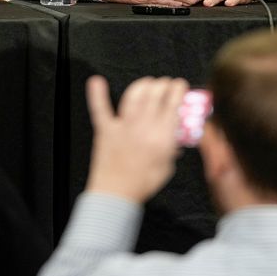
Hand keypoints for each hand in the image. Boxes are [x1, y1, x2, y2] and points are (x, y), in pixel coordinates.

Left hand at [85, 75, 186, 202]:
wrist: (117, 193)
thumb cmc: (143, 183)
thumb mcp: (167, 166)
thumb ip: (171, 149)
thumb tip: (175, 138)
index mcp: (162, 136)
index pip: (173, 104)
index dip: (178, 90)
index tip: (180, 85)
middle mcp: (144, 126)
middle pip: (155, 94)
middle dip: (163, 84)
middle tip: (165, 83)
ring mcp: (123, 126)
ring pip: (133, 96)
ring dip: (142, 84)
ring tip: (147, 82)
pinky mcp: (105, 130)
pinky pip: (100, 108)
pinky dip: (97, 93)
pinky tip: (96, 82)